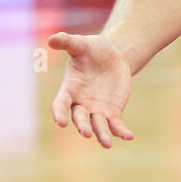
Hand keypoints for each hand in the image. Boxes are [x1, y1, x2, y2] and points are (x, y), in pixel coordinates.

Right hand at [48, 32, 135, 147]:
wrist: (112, 56)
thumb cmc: (92, 50)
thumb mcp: (81, 44)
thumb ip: (67, 42)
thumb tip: (51, 38)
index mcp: (69, 89)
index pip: (61, 104)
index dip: (59, 113)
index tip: (60, 122)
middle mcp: (81, 103)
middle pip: (79, 118)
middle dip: (82, 126)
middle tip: (86, 133)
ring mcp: (96, 109)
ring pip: (97, 125)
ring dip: (101, 134)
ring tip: (107, 143)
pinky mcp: (112, 111)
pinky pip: (115, 124)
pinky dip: (121, 131)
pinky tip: (129, 136)